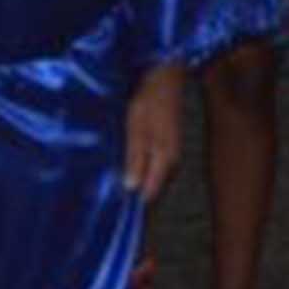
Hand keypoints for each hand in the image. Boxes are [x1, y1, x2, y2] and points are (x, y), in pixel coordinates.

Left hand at [123, 63, 183, 201]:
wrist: (167, 79)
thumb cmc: (149, 100)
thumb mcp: (137, 126)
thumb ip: (135, 156)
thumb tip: (132, 187)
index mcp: (164, 157)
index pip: (152, 191)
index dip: (136, 202)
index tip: (118, 209)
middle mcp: (173, 160)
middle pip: (156, 187)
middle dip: (138, 192)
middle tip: (114, 199)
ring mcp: (173, 153)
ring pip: (156, 177)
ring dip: (141, 181)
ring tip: (119, 185)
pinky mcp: (170, 146)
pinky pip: (157, 167)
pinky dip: (145, 170)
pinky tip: (132, 167)